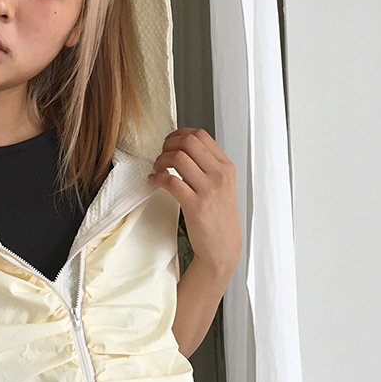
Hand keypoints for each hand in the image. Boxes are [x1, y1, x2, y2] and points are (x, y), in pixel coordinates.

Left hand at [148, 127, 241, 275]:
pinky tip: (154, 181)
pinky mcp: (195, 206)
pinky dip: (157, 178)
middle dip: (168, 145)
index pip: (201, 135)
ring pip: (178, 158)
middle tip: (161, 156)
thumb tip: (182, 149)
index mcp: (226, 167)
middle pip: (189, 142)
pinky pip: (171, 181)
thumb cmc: (218, 217)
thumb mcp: (222, 186)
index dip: (179, 134)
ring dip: (161, 160)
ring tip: (157, 169)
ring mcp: (209, 190)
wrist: (222, 247)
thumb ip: (208, 167)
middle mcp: (220, 175)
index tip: (169, 143)